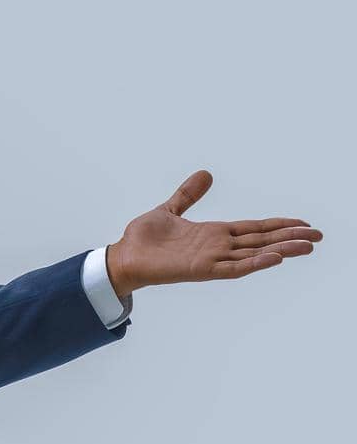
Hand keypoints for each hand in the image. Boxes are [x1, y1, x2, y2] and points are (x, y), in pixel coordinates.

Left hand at [106, 170, 321, 297]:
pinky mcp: (201, 269)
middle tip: (319, 236)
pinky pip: (233, 268)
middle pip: (261, 241)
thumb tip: (206, 174)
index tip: (303, 223)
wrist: (123, 256)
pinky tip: (274, 258)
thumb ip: (188, 194)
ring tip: (307, 246)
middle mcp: (218, 247)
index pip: (254, 228)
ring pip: (254, 254)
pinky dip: (254, 263)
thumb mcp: (170, 209)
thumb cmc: (144, 239)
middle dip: (289, 237)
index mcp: (214, 233)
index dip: (278, 225)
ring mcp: (212, 259)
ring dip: (281, 250)